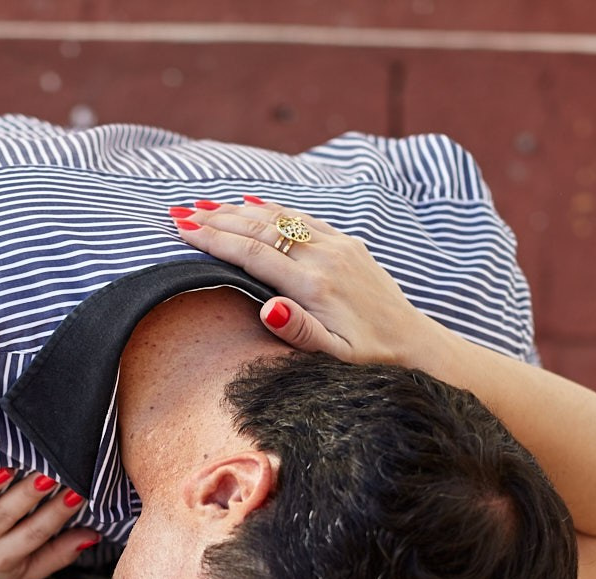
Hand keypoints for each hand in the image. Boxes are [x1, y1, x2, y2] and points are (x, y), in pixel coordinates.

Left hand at [0, 467, 96, 578]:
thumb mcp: (26, 567)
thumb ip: (59, 553)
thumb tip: (93, 535)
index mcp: (4, 558)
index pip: (34, 534)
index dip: (56, 515)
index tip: (77, 492)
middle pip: (4, 518)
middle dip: (27, 496)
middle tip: (49, 473)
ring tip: (9, 466)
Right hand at [170, 197, 456, 370]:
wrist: (414, 344)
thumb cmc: (371, 357)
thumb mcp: (335, 357)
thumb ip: (300, 331)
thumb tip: (268, 308)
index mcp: (315, 286)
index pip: (253, 255)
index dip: (215, 241)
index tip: (184, 231)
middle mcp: (325, 258)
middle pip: (261, 230)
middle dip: (218, 221)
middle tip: (181, 213)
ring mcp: (338, 247)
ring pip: (280, 219)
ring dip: (239, 210)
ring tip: (206, 206)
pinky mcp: (348, 245)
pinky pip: (304, 218)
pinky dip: (274, 209)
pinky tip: (253, 204)